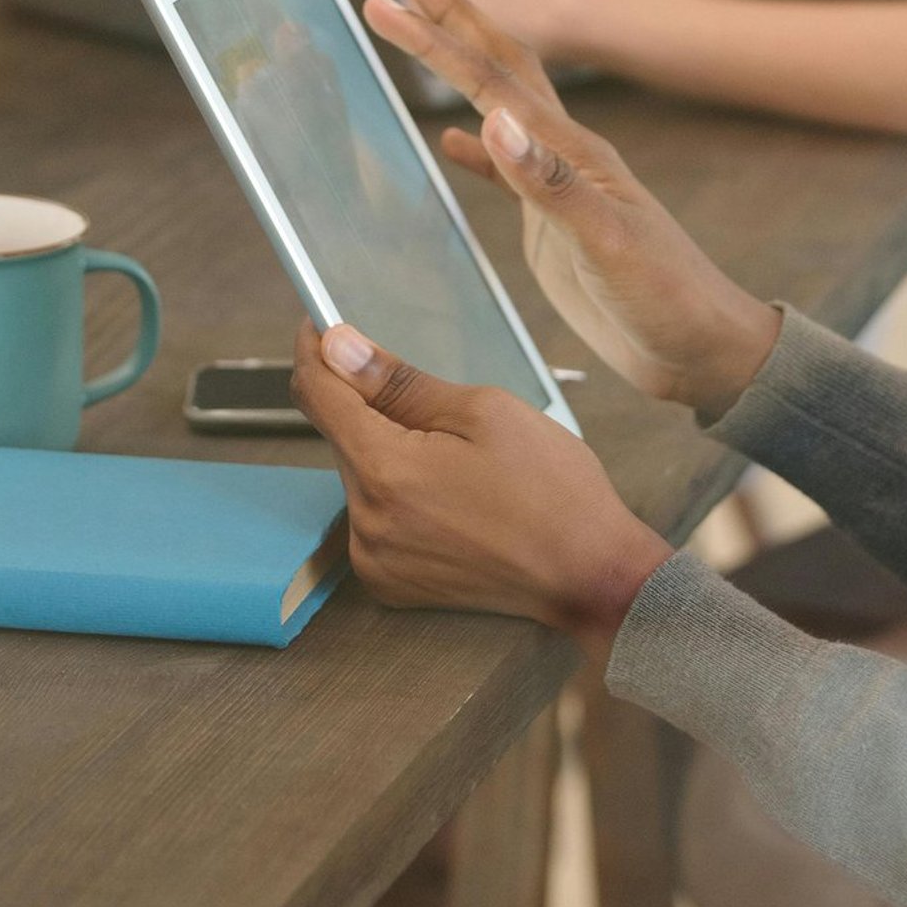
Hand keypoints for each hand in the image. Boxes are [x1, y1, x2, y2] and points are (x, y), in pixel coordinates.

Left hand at [293, 319, 668, 645]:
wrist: (590, 574)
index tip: (324, 326)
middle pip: (341, 436)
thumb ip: (400, 382)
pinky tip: (451, 491)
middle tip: (432, 397)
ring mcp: (375, 559)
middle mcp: (366, 523)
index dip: (316, 351)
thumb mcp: (484, 411)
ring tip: (458, 455)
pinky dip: (397, 492)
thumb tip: (339, 348)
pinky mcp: (389, 581)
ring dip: (387, 449)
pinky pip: (374, 515)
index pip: (318, 395)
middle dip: (368, 403)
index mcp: (386, 472)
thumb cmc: (551, 490)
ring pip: (359, 475)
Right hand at [364, 0, 780, 419]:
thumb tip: (490, 121)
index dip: (441, 34)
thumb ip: (551, 185)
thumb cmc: (668, 299)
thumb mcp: (609, 244)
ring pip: (499, 107)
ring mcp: (560, 187)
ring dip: (458, 67)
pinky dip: (474, 151)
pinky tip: (449, 141)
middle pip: (499, 67)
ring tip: (420, 30)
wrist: (704, 351)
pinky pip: (504, 172)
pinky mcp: (555, 225)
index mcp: (575, 150)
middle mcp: (566, 154)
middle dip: (451, 18)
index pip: (494, 78)